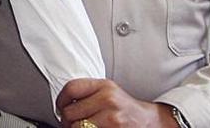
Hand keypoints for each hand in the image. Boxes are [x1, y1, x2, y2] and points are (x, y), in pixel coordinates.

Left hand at [56, 78, 177, 127]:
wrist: (150, 121)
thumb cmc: (125, 107)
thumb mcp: (108, 91)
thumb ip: (88, 93)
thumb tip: (62, 103)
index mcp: (104, 86)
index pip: (71, 88)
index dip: (60, 100)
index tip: (59, 107)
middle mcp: (108, 99)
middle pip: (70, 112)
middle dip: (66, 121)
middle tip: (68, 123)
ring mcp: (111, 117)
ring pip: (76, 127)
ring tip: (79, 127)